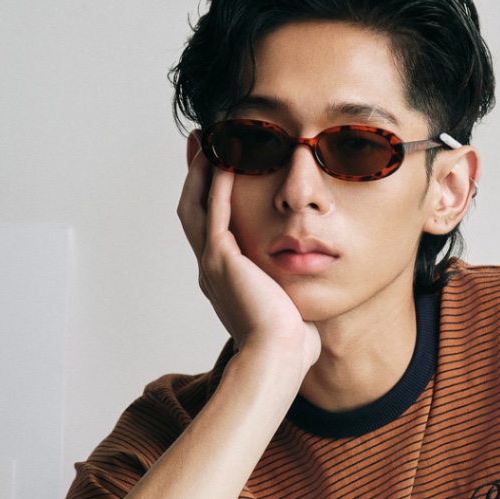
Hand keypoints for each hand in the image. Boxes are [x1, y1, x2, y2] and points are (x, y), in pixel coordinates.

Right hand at [177, 137, 320, 386]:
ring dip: (201, 171)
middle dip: (195, 174)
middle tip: (201, 142)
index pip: (209, 228)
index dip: (208, 196)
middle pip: (192, 210)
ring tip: (209, 140)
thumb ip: (289, 292)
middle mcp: (211, 269)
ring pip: (196, 206)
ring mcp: (212, 264)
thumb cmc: (289, 344)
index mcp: (223, 280)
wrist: (278, 358)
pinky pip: (214, 211)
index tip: (214, 169)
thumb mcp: (288, 310)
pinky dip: (217, 184)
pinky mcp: (221, 260)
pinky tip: (225, 159)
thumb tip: (306, 292)